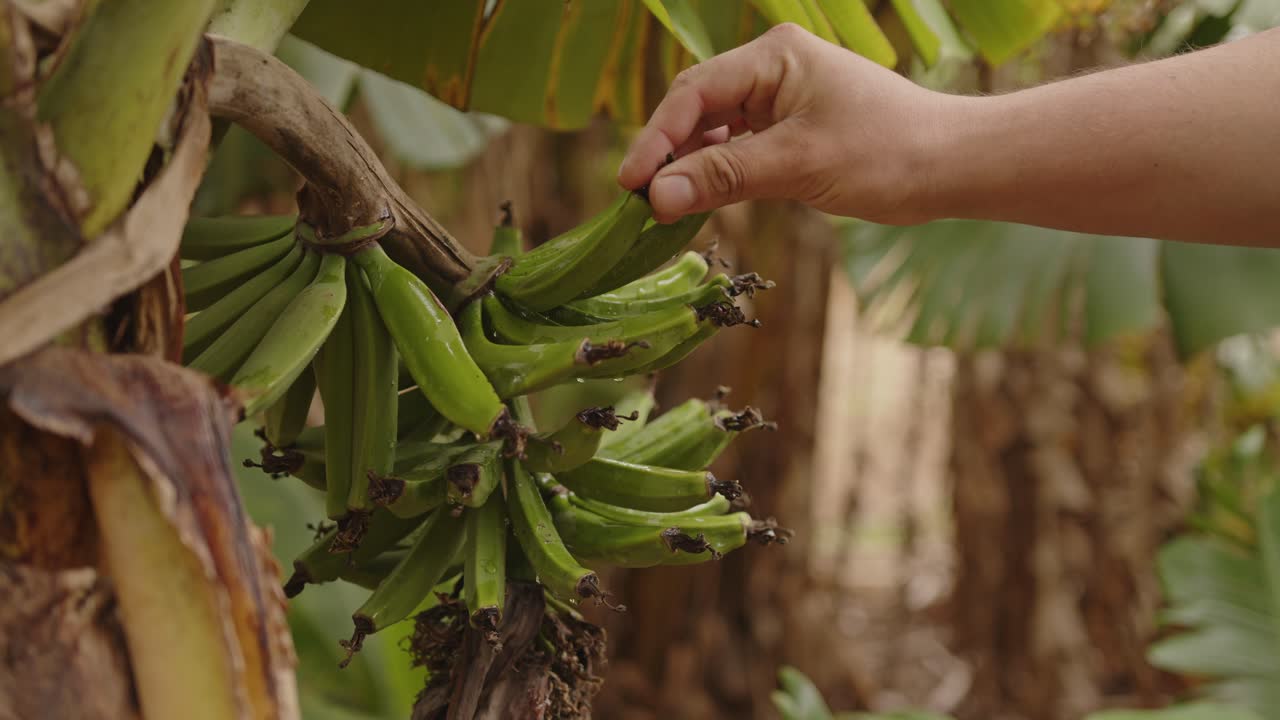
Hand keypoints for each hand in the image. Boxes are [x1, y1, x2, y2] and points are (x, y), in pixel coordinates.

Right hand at [616, 23, 948, 224]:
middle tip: (639, 203)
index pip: (694, 92)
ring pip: (715, 133)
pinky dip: (717, 176)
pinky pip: (738, 150)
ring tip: (663, 208)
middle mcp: (772, 70)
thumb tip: (658, 197)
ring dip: (690, 168)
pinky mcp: (790, 131)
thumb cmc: (886, 153)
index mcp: (775, 56)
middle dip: (668, 154)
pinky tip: (698, 201)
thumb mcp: (798, 165)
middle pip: (697, 109)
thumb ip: (725, 177)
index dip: (656, 138)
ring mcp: (781, 100)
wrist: (950, 167)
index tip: (631, 183)